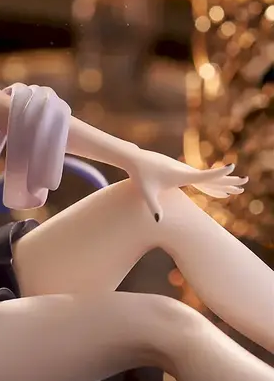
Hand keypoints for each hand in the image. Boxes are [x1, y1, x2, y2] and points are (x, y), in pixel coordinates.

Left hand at [126, 149, 247, 221]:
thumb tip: (158, 221)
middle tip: (245, 182)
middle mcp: (185, 170)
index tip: (232, 167)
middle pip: (211, 177)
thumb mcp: (147, 193)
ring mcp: (183, 169)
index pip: (204, 175)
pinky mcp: (179, 169)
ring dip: (222, 182)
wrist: (135, 159)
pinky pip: (199, 177)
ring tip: (237, 188)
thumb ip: (154, 207)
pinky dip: (211, 182)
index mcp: (181, 175)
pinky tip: (216, 187)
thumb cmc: (140, 176)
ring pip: (207, 178)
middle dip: (228, 180)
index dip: (218, 173)